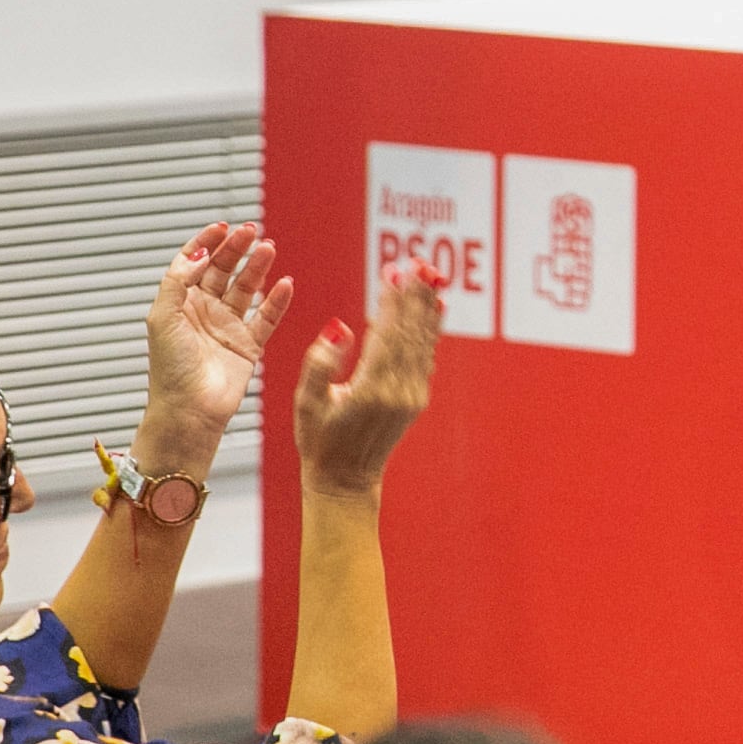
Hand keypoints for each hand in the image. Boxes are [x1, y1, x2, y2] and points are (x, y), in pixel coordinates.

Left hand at [143, 225, 295, 471]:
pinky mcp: (249, 344)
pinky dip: (277, 299)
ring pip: (246, 288)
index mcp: (180, 304)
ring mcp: (228, 327)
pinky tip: (284, 283)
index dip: (206, 243)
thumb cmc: (170, 371)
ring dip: (257, 267)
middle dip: (236, 249)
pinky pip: (267, 316)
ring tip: (269, 248)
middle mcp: (204, 312)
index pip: (194, 263)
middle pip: (223, 270)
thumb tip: (198, 253)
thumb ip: (178, 280)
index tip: (221, 228)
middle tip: (251, 232)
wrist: (189, 410)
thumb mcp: (163, 317)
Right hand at [293, 269, 441, 500]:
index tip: (393, 272)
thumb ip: (320, 363)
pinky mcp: (416, 399)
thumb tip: (341, 327)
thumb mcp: (307, 402)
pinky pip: (426, 356)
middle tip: (416, 263)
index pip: (387, 334)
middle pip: (410, 332)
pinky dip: (431, 330)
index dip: (391, 301)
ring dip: (425, 307)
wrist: (345, 480)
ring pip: (423, 342)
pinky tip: (434, 308)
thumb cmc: (319, 441)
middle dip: (413, 296)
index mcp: (370, 389)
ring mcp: (411, 396)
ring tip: (428, 276)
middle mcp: (397, 391)